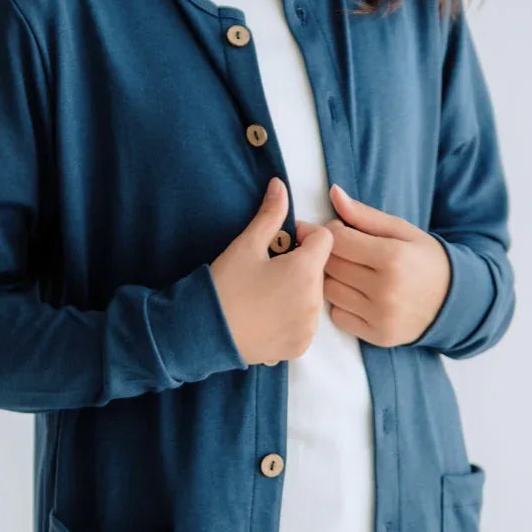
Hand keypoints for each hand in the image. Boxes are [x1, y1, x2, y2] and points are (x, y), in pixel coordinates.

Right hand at [210, 177, 333, 364]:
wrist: (205, 332)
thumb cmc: (225, 285)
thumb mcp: (246, 245)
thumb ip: (270, 214)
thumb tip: (280, 184)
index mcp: (305, 271)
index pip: (326, 239)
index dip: (305, 234)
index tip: (281, 242)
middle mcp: (314, 301)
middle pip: (320, 269)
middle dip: (300, 263)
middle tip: (268, 267)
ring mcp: (309, 327)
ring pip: (314, 296)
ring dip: (298, 289)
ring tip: (266, 292)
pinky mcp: (300, 346)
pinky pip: (306, 322)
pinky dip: (293, 316)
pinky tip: (267, 314)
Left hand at [295, 183, 450, 347]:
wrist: (454, 300)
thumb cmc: (425, 259)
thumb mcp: (402, 230)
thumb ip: (365, 214)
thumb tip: (333, 192)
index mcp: (393, 257)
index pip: (337, 240)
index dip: (331, 231)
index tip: (341, 230)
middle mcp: (386, 290)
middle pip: (330, 265)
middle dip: (329, 253)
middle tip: (345, 250)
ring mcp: (381, 316)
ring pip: (329, 291)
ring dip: (333, 279)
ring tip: (352, 272)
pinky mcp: (378, 336)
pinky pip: (337, 316)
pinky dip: (341, 304)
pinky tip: (357, 295)